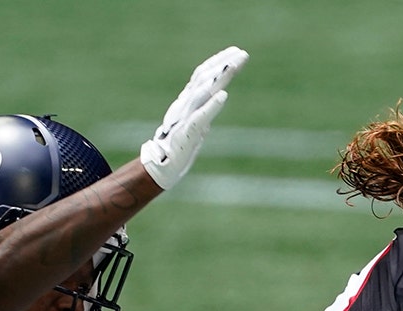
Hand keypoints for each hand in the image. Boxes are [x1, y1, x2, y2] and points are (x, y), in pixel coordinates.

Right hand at [140, 46, 248, 188]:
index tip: (236, 52)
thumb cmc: (179, 144)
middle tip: (242, 54)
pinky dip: (211, 105)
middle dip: (223, 64)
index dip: (218, 61)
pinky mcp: (186, 133)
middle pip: (204, 78)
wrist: (160, 167)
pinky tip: (223, 96)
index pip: (202, 75)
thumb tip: (219, 95)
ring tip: (233, 67)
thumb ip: (204, 106)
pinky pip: (199, 117)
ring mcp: (184, 117)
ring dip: (218, 79)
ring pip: (201, 92)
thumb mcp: (195, 121)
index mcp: (186, 100)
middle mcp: (184, 104)